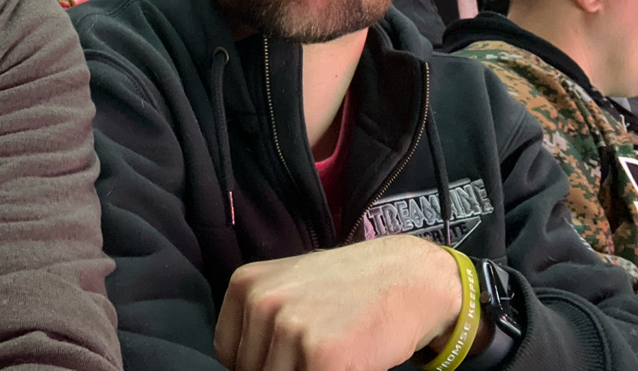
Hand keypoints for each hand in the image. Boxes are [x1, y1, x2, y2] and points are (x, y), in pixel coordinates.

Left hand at [214, 236, 461, 370]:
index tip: (289, 356)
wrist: (409, 276)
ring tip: (333, 357)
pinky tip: (349, 362)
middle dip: (285, 370)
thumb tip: (243, 368)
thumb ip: (261, 324)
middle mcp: (262, 303)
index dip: (260, 364)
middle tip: (317, 354)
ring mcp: (291, 329)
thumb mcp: (289, 287)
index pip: (229, 354)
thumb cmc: (348, 287)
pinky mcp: (325, 357)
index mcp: (245, 284)